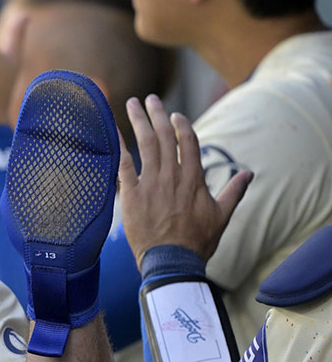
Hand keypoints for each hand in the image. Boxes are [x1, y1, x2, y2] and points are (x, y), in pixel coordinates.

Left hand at [118, 94, 252, 266]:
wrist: (172, 262)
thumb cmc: (198, 242)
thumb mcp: (222, 216)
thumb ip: (234, 192)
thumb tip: (249, 173)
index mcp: (194, 180)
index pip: (189, 142)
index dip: (182, 125)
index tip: (175, 114)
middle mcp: (173, 177)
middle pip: (165, 136)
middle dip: (157, 114)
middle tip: (150, 98)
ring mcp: (151, 184)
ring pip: (146, 144)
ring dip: (139, 121)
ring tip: (132, 103)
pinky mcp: (132, 195)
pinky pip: (123, 164)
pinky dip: (118, 145)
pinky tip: (113, 130)